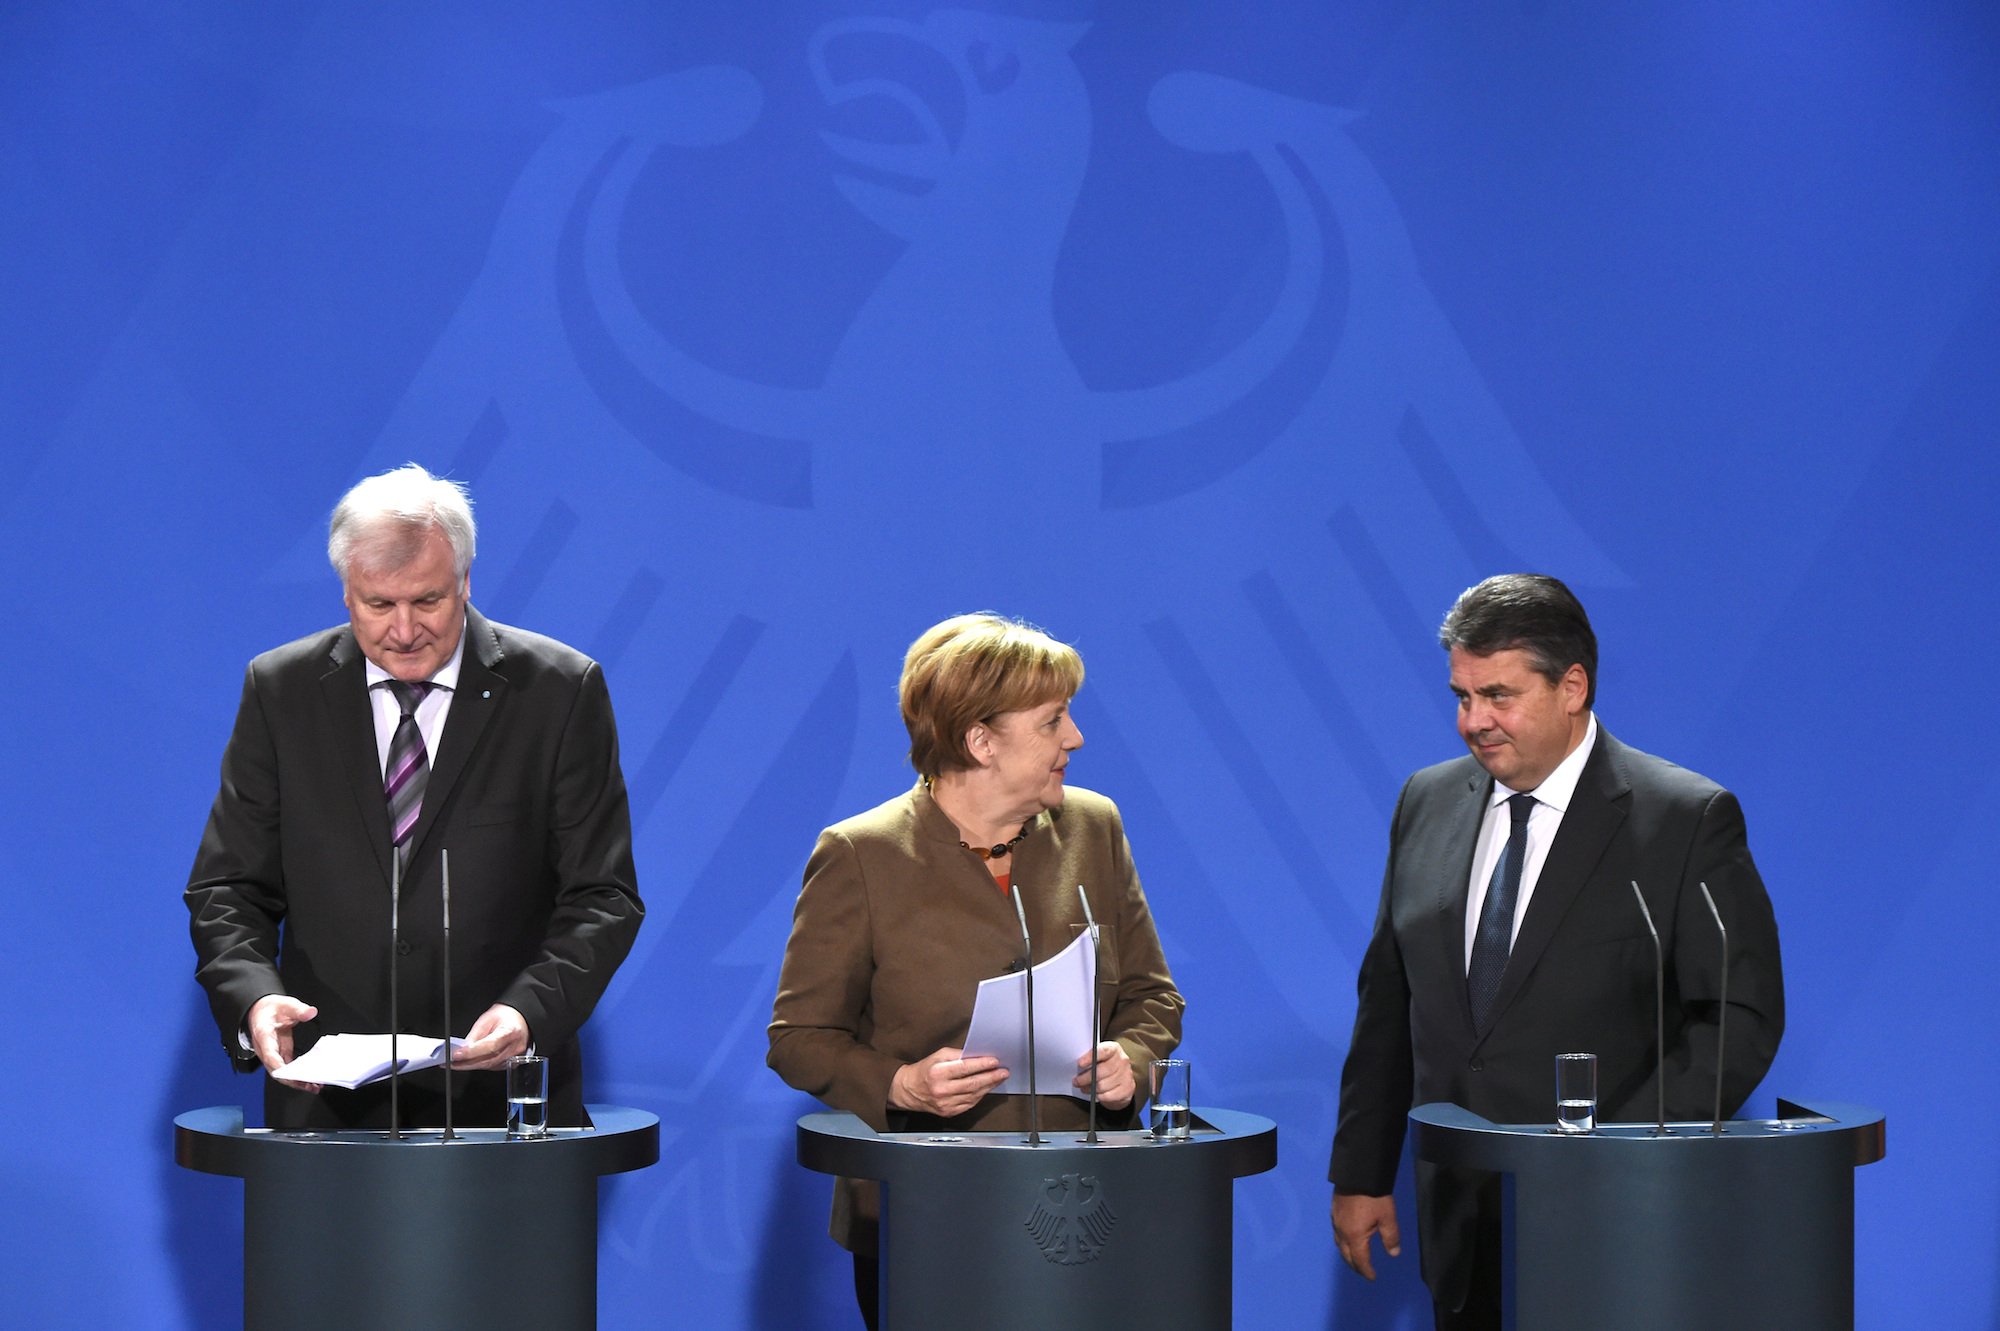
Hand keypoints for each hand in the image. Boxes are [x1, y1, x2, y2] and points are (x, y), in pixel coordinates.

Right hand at [248, 995, 320, 1091]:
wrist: (261, 1009)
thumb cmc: (269, 1009)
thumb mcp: (286, 1004)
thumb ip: (298, 1009)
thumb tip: (310, 1012)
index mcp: (264, 1036)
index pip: (270, 1056)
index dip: (280, 1068)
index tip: (292, 1075)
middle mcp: (266, 1049)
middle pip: (276, 1070)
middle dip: (292, 1080)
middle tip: (310, 1085)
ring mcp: (273, 1053)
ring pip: (281, 1073)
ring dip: (296, 1081)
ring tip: (313, 1087)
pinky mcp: (280, 1053)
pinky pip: (287, 1067)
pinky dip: (296, 1075)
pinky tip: (308, 1079)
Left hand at [452, 1004, 530, 1069]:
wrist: (519, 1019)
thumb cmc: (505, 1016)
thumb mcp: (487, 1019)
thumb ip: (475, 1036)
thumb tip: (463, 1050)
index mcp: (510, 1032)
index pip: (489, 1046)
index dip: (471, 1052)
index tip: (456, 1055)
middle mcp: (515, 1046)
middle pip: (488, 1060)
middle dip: (467, 1063)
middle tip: (451, 1063)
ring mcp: (515, 1057)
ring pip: (489, 1066)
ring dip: (471, 1065)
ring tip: (456, 1063)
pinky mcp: (512, 1063)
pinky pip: (492, 1067)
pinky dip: (480, 1065)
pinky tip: (470, 1062)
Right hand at [888, 1046, 1008, 1116]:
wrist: (910, 1090)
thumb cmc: (925, 1070)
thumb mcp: (939, 1055)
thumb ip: (958, 1055)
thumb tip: (978, 1056)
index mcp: (938, 1073)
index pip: (965, 1068)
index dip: (982, 1065)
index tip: (994, 1061)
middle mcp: (942, 1089)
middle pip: (972, 1084)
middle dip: (991, 1077)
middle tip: (1003, 1071)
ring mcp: (945, 1103)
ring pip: (973, 1095)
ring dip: (989, 1086)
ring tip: (998, 1078)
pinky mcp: (949, 1112)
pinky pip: (970, 1104)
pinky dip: (980, 1095)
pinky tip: (986, 1088)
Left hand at [1072, 1041, 1134, 1108]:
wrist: (1122, 1081)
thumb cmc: (1106, 1067)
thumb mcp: (1100, 1059)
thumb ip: (1091, 1059)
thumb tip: (1077, 1066)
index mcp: (1114, 1049)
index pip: (1103, 1051)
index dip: (1091, 1057)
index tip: (1080, 1064)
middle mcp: (1122, 1061)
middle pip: (1100, 1071)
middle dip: (1085, 1078)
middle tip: (1076, 1081)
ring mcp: (1127, 1075)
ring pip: (1102, 1086)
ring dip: (1090, 1088)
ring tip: (1084, 1088)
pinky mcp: (1128, 1089)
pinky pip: (1108, 1096)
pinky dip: (1099, 1096)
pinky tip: (1096, 1094)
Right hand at [1332, 1192, 1401, 1280]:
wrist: (1357, 1173)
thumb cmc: (1374, 1196)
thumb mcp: (1388, 1217)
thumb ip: (1391, 1237)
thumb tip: (1393, 1253)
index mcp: (1355, 1236)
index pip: (1360, 1260)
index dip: (1366, 1271)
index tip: (1372, 1277)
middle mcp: (1342, 1231)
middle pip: (1346, 1255)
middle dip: (1355, 1265)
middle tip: (1364, 1271)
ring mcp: (1336, 1221)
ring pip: (1339, 1244)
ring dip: (1347, 1254)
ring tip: (1355, 1258)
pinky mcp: (1334, 1211)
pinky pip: (1336, 1233)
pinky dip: (1342, 1242)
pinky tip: (1348, 1237)